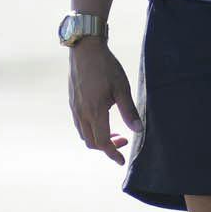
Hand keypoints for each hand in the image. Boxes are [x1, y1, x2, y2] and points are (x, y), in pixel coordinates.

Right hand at [67, 37, 139, 161]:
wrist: (85, 49)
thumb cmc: (106, 67)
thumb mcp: (122, 88)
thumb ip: (129, 111)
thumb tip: (138, 130)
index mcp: (95, 111)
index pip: (103, 142)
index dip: (113, 154)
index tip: (121, 161)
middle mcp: (82, 113)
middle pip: (91, 142)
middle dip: (107, 148)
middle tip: (123, 141)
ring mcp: (74, 108)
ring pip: (84, 135)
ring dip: (98, 140)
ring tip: (114, 132)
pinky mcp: (72, 102)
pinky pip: (79, 125)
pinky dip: (90, 130)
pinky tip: (101, 121)